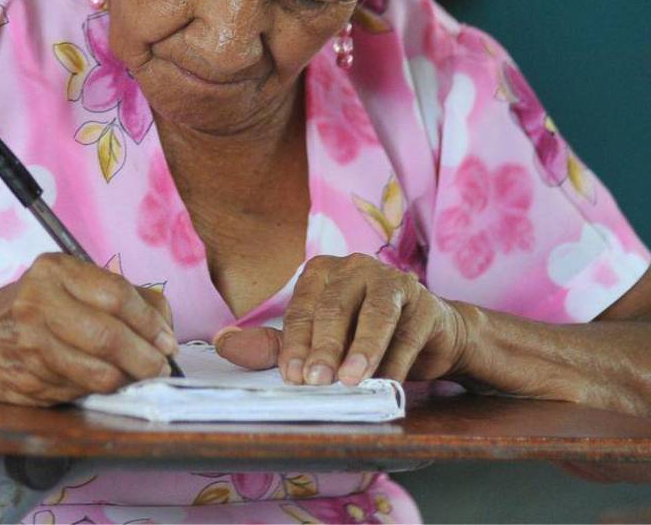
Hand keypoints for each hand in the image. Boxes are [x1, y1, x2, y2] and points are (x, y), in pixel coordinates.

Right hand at [0, 252, 176, 405]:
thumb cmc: (35, 305)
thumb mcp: (70, 281)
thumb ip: (119, 293)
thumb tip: (164, 322)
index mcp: (55, 271)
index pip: (117, 296)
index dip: (150, 322)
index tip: (167, 338)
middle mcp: (39, 304)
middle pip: (109, 336)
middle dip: (146, 357)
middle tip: (162, 366)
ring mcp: (33, 346)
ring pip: (99, 372)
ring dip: (130, 379)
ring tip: (143, 376)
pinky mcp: (32, 380)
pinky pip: (83, 390)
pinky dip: (106, 389)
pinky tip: (112, 381)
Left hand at [215, 253, 471, 385]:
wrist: (429, 337)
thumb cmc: (362, 337)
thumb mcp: (316, 343)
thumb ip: (273, 345)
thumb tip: (222, 343)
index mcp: (322, 272)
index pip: (302, 309)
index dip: (294, 344)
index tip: (292, 377)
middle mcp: (355, 268)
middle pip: (334, 308)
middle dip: (324, 347)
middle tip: (316, 381)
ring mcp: (393, 281)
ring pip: (374, 314)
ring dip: (362, 349)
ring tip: (352, 379)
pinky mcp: (425, 303)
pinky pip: (407, 333)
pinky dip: (396, 360)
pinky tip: (387, 382)